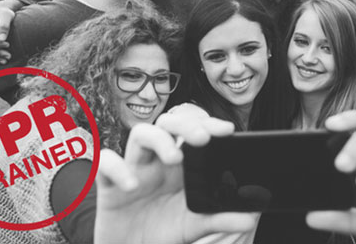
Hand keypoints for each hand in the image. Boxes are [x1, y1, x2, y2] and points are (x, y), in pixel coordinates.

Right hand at [94, 114, 256, 243]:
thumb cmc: (163, 232)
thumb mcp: (195, 226)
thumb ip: (220, 219)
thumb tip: (250, 217)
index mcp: (180, 166)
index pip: (191, 131)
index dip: (207, 124)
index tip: (226, 130)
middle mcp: (157, 161)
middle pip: (167, 123)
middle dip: (184, 124)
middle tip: (202, 139)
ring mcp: (134, 170)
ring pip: (140, 134)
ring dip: (158, 139)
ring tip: (175, 158)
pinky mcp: (109, 185)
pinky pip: (105, 163)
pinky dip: (118, 169)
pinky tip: (132, 186)